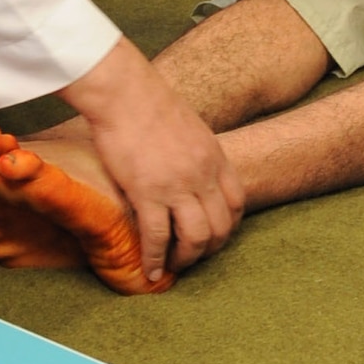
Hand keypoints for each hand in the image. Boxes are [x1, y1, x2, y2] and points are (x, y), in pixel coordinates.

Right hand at [61, 37, 244, 285]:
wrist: (125, 92)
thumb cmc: (150, 103)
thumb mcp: (190, 127)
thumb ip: (196, 152)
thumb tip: (190, 166)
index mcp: (214, 157)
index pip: (237, 202)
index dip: (230, 226)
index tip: (215, 236)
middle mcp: (202, 174)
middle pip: (221, 226)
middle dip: (210, 250)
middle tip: (193, 258)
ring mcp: (177, 185)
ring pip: (196, 238)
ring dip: (186, 259)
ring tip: (173, 267)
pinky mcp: (147, 192)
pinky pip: (157, 237)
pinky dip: (155, 259)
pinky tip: (150, 271)